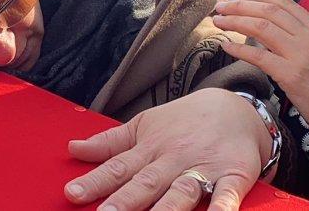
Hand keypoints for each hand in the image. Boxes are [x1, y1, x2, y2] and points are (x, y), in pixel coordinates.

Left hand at [64, 88, 270, 210]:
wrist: (235, 108)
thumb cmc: (183, 122)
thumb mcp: (143, 125)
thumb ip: (109, 142)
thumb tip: (73, 149)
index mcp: (150, 148)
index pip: (118, 167)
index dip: (96, 181)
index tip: (73, 193)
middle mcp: (173, 159)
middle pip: (146, 183)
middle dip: (125, 200)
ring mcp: (203, 168)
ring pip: (181, 192)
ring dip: (166, 209)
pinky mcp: (233, 176)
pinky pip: (227, 195)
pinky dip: (221, 207)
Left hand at [213, 0, 308, 136]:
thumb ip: (303, 39)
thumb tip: (272, 29)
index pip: (286, 4)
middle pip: (269, 12)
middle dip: (241, 6)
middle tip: (220, 7)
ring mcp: (301, 55)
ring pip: (261, 28)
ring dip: (235, 22)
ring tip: (218, 21)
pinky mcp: (291, 75)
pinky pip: (258, 56)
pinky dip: (239, 48)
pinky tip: (226, 46)